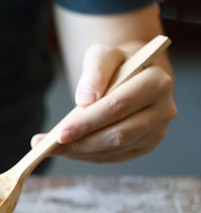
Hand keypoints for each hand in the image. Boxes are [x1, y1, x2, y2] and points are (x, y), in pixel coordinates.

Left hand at [31, 42, 176, 162]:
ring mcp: (156, 132)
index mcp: (157, 83)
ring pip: (115, 149)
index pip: (119, 106)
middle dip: (81, 142)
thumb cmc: (116, 64)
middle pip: (119, 134)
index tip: (60, 133)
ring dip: (80, 152)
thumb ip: (95, 71)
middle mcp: (163, 110)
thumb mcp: (103, 56)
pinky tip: (67, 150)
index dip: (88, 122)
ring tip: (51, 149)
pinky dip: (87, 155)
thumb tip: (84, 100)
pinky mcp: (145, 146)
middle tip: (49, 146)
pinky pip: (113, 156)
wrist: (132, 74)